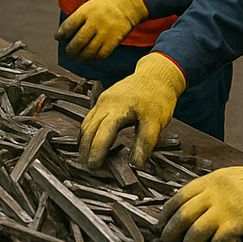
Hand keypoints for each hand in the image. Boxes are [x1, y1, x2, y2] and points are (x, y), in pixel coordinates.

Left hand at [55, 0, 147, 61]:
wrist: (126, 7)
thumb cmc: (104, 8)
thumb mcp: (88, 7)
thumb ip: (76, 19)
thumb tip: (63, 35)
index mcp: (86, 12)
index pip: (69, 26)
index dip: (61, 34)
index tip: (58, 38)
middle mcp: (95, 22)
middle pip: (78, 42)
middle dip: (70, 50)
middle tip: (69, 52)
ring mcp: (104, 32)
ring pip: (88, 51)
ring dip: (80, 57)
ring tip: (78, 57)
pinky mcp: (113, 41)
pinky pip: (100, 55)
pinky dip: (94, 58)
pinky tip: (92, 55)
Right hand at [79, 52, 186, 168]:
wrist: (157, 74)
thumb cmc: (158, 97)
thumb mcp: (156, 122)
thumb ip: (145, 143)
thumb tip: (136, 165)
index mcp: (119, 108)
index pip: (103, 133)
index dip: (97, 150)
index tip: (93, 166)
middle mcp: (106, 103)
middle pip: (90, 129)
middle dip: (86, 148)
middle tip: (87, 167)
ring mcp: (103, 100)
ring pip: (87, 122)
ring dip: (84, 140)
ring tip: (85, 158)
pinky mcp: (104, 99)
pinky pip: (90, 117)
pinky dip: (87, 131)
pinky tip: (89, 140)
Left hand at [157, 157, 242, 241]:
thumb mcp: (223, 178)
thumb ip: (206, 191)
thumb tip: (189, 210)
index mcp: (207, 182)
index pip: (178, 198)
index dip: (165, 214)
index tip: (160, 225)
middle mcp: (213, 194)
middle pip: (183, 215)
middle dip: (171, 232)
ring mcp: (225, 209)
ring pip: (196, 231)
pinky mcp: (238, 224)